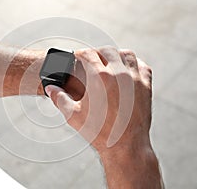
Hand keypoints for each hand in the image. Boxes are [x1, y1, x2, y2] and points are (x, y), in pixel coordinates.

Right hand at [45, 46, 162, 187]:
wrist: (126, 146)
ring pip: (126, 54)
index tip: (77, 57)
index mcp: (99, 78)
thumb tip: (50, 88)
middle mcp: (118, 73)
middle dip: (97, 52)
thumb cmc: (99, 132)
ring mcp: (134, 79)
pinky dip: (134, 63)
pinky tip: (128, 70)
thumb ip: (59, 98)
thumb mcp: (73, 115)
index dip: (80, 54)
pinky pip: (142, 66)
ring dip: (116, 55)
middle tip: (92, 60)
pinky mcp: (146, 86)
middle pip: (107, 50)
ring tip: (110, 62)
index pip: (88, 54)